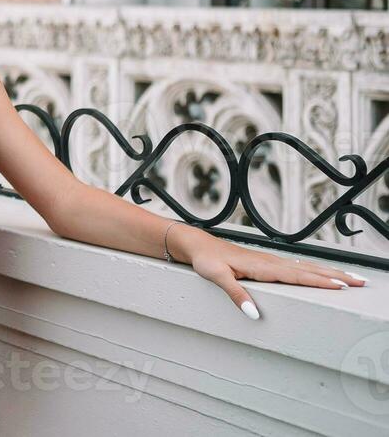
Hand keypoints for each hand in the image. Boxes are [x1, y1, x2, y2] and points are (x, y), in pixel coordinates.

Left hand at [178, 226, 368, 318]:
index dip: (320, 281)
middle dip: (336, 275)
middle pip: (310, 270)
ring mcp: (271, 261)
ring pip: (306, 267)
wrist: (198, 245)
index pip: (298, 275)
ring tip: (351, 277)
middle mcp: (271, 262)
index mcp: (263, 267)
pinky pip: (297, 267)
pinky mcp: (267, 263)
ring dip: (330, 272)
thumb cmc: (206, 260)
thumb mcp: (217, 277)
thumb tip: (254, 314)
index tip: (342, 285)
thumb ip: (235, 294)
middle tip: (361, 282)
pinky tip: (323, 273)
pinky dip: (314, 270)